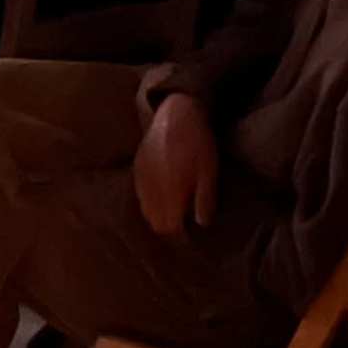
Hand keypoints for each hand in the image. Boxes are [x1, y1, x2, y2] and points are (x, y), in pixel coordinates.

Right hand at [132, 94, 221, 239]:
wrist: (177, 114)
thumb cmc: (197, 144)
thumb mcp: (209, 172)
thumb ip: (205, 199)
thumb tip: (202, 224)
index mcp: (171, 194)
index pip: (169, 227)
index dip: (180, 233)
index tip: (189, 232)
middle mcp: (152, 189)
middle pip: (155, 222)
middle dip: (168, 225)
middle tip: (182, 221)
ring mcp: (142, 178)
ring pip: (145, 209)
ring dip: (157, 214)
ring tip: (172, 210)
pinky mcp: (138, 167)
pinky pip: (139, 192)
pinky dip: (149, 198)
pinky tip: (161, 193)